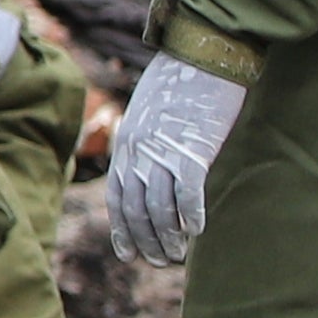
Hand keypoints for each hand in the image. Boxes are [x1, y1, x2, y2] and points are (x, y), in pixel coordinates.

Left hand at [107, 56, 245, 262]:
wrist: (202, 54)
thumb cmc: (181, 83)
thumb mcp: (151, 115)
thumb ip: (147, 142)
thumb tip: (151, 166)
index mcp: (126, 143)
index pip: (116, 196)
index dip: (121, 228)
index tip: (128, 254)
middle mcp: (137, 151)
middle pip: (134, 209)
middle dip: (145, 241)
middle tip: (160, 263)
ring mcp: (162, 151)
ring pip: (158, 207)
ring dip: (167, 237)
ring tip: (177, 257)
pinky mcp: (192, 148)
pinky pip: (187, 191)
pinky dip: (189, 214)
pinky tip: (197, 231)